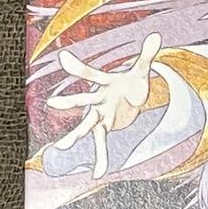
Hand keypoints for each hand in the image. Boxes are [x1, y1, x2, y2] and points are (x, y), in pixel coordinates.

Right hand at [46, 32, 161, 178]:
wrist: (131, 96)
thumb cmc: (132, 82)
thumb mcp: (142, 70)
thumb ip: (147, 55)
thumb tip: (155, 36)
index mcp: (105, 83)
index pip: (92, 74)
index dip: (79, 67)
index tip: (63, 58)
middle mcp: (98, 99)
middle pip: (84, 100)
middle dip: (70, 101)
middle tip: (53, 102)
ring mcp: (100, 114)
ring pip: (87, 126)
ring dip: (76, 135)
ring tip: (64, 146)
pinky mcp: (106, 127)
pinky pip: (102, 144)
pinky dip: (101, 158)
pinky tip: (98, 172)